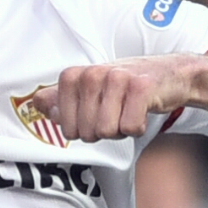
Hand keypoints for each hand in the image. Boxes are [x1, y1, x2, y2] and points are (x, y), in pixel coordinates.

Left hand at [30, 56, 195, 141]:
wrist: (170, 74)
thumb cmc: (124, 85)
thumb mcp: (88, 89)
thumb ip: (59, 98)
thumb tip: (37, 104)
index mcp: (72, 76)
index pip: (66, 128)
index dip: (83, 130)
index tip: (95, 114)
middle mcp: (91, 74)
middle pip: (87, 133)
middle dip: (104, 131)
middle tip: (116, 112)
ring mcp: (115, 78)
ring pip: (107, 131)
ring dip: (121, 129)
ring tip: (128, 110)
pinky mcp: (140, 87)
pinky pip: (130, 127)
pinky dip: (138, 127)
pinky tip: (142, 110)